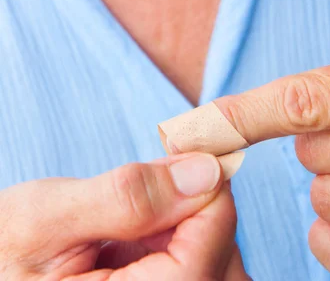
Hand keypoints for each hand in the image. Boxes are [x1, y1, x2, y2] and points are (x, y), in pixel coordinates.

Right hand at [0, 153, 248, 279]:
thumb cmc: (1, 250)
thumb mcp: (48, 217)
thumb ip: (128, 197)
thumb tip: (205, 170)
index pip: (209, 251)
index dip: (212, 190)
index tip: (199, 146)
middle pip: (224, 264)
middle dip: (207, 206)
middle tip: (176, 163)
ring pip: (218, 266)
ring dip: (198, 220)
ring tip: (156, 191)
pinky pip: (195, 267)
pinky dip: (184, 233)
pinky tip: (152, 218)